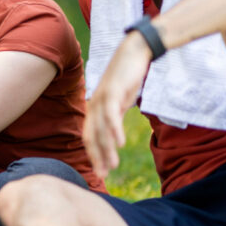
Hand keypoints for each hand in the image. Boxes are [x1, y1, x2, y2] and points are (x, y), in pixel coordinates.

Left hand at [84, 32, 152, 176]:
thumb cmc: (128, 77)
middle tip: (102, 174)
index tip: (99, 170)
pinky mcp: (114, 91)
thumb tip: (114, 134)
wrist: (135, 51)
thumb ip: (115, 116)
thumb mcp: (121, 100)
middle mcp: (94, 104)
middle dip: (97, 156)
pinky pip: (112, 114)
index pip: (90, 136)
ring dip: (106, 148)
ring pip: (102, 128)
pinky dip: (115, 129)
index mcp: (95, 108)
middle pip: (92, 136)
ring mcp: (102, 98)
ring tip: (112, 165)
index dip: (93, 154)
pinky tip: (119, 143)